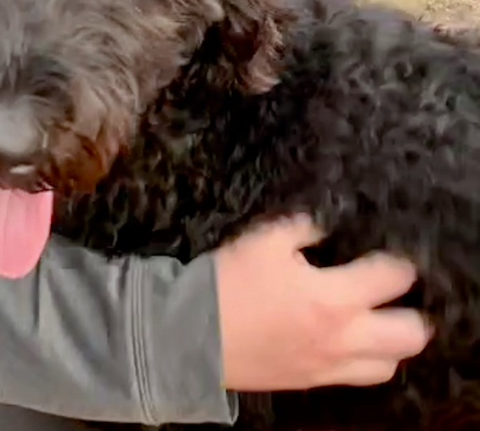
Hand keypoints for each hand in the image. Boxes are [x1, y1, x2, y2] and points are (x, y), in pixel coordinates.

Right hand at [215, 215, 431, 391]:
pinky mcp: (313, 381)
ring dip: (392, 342)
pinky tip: (350, 341)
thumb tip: (323, 227)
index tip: (397, 256)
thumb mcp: (263, 239)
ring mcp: (330, 364)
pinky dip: (365, 359)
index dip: (400, 264)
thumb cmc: (230, 283)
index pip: (390, 279)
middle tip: (398, 295)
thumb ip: (302, 228)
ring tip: (380, 322)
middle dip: (413, 312)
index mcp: (333, 297)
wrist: (195, 334)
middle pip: (408, 335)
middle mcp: (342, 336)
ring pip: (388, 364)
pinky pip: (357, 377)